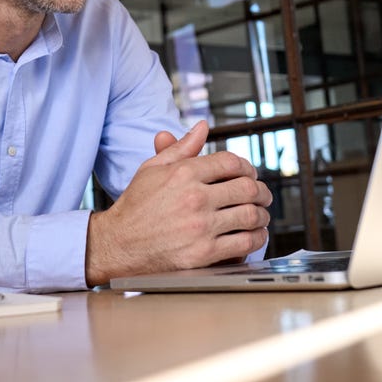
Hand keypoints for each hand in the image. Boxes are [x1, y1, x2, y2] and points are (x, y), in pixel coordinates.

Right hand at [85, 121, 271, 285]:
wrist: (117, 245)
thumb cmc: (135, 207)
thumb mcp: (152, 169)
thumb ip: (181, 148)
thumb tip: (202, 127)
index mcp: (183, 174)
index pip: (231, 163)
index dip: (247, 167)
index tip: (250, 174)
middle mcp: (194, 198)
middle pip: (247, 188)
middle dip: (261, 191)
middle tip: (263, 195)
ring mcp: (200, 227)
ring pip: (250, 215)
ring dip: (262, 215)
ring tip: (261, 215)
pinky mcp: (204, 254)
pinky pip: (244, 243)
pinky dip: (256, 238)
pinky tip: (254, 236)